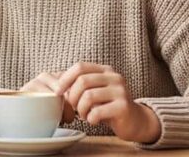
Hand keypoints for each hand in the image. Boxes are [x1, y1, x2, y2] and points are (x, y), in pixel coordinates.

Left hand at [23, 63, 160, 144]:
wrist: (134, 121)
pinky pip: (97, 112)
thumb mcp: (94, 92)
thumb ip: (79, 86)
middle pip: (82, 81)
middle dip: (71, 97)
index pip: (80, 66)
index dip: (65, 79)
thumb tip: (55, 86)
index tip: (57, 92)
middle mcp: (114, 77)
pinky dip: (90, 118)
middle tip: (72, 108)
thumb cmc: (108, 106)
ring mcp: (121, 91)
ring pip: (88, 96)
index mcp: (105, 70)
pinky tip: (93, 120)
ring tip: (83, 115)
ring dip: (80, 109)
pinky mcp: (124, 107)